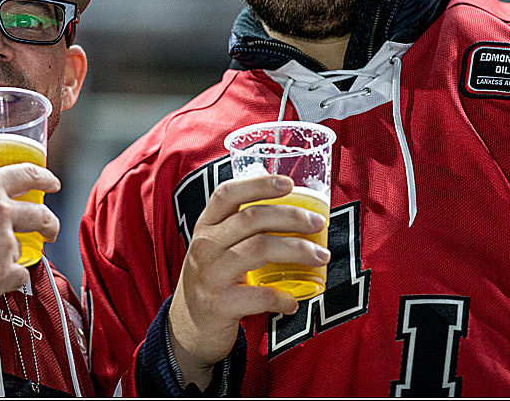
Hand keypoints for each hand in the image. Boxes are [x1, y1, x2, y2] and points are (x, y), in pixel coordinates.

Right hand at [0, 163, 60, 309]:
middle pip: (40, 214)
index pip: (27, 175)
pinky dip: (8, 278)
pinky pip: (19, 275)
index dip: (44, 178)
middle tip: (49, 229)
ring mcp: (6, 243)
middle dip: (49, 223)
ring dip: (10, 255)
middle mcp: (0, 212)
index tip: (52, 183)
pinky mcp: (7, 273)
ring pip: (22, 248)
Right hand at [168, 175, 328, 388]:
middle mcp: (205, 245)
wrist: (189, 326)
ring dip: (297, 250)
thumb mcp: (216, 247)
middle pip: (252, 218)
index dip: (259, 184)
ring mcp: (210, 273)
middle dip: (291, 217)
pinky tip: (293, 301)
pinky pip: (260, 295)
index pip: (228, 193)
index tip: (288, 183)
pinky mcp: (219, 303)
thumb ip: (241, 229)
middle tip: (318, 223)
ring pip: (259, 249)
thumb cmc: (213, 279)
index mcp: (206, 225)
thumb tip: (295, 211)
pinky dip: (283, 297)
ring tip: (321, 256)